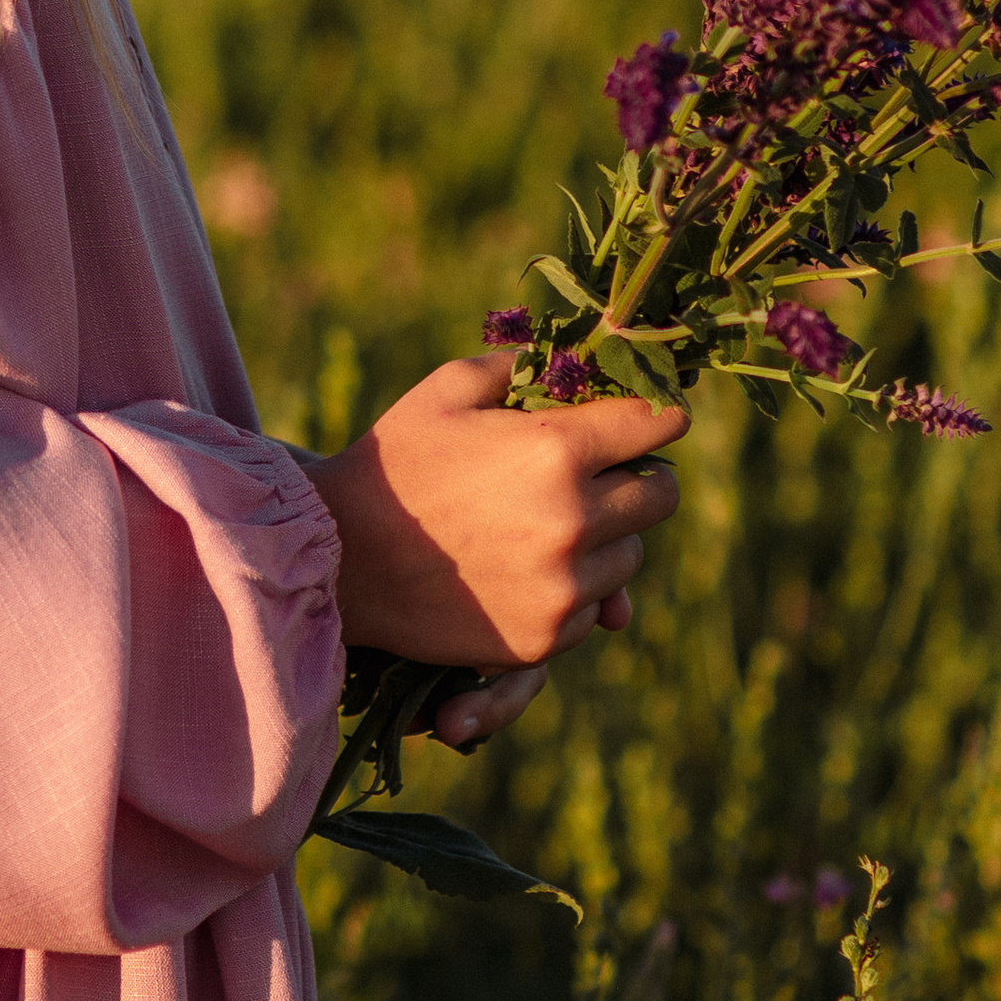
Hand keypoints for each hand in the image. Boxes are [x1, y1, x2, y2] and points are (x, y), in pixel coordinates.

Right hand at [299, 357, 687, 732]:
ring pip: (630, 557)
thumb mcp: (449, 388)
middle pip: (662, 496)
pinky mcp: (544, 638)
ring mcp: (562, 588)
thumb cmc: (394, 462)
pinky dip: (572, 591)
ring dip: (606, 539)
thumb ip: (522, 367)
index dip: (660, 414)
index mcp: (556, 450)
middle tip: (601, 474)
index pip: (657, 424)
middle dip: (638, 478)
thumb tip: (578, 362)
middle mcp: (573, 522)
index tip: (655, 417)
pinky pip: (592, 609)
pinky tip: (521, 571)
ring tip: (544, 526)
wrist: (338, 561)